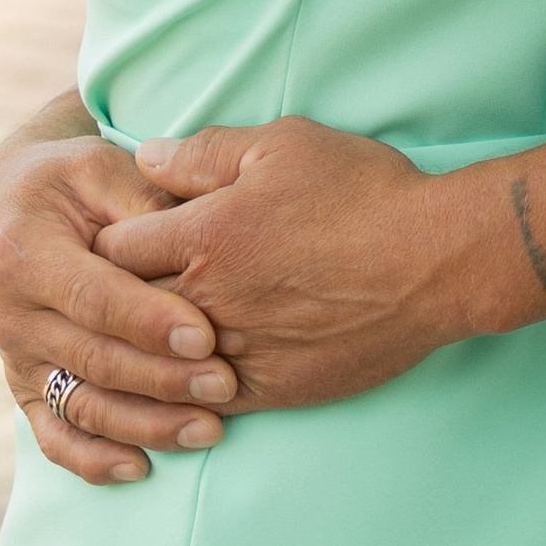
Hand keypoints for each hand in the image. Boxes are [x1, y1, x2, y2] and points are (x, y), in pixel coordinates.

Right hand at [0, 129, 234, 484]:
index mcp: (25, 254)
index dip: (148, 321)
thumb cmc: (73, 182)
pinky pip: (55, 436)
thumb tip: (198, 235)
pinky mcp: (26, 388)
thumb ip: (145, 205)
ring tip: (209, 430)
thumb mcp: (102, 169)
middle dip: (163, 379)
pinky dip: (93, 460)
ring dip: (145, 426)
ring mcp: (17, 358)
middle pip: (94, 359)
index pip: (93, 297)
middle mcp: (12, 315)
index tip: (206, 336)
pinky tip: (142, 469)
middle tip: (226, 385)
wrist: (11, 208)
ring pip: (82, 405)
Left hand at [94, 120, 516, 408]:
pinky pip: (207, 400)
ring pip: (159, 362)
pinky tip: (187, 382)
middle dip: (115, 299)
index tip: (117, 239)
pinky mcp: (273, 388)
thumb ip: (206, 152)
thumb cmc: (363, 192)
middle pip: (125, 310)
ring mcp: (238, 350)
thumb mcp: (284, 146)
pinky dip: (189, 392)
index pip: (113, 246)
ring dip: (146, 351)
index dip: (108, 239)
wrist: (437, 262)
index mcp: (202, 235)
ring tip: (139, 342)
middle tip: (112, 294)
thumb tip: (145, 157)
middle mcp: (208, 298)